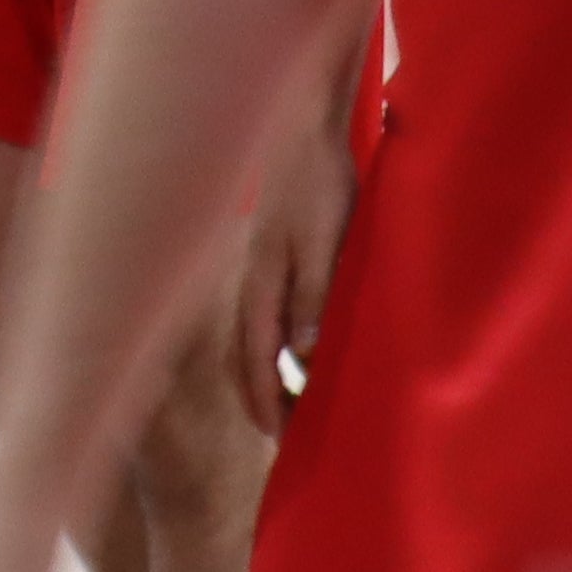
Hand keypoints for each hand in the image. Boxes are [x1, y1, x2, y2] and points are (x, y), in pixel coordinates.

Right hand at [232, 97, 357, 431]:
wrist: (306, 131)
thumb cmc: (319, 185)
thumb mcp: (325, 243)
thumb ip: (314, 297)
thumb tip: (304, 356)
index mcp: (262, 286)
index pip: (257, 360)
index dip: (267, 402)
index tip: (280, 440)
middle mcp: (253, 283)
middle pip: (246, 355)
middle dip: (261, 398)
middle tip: (283, 438)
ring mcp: (260, 269)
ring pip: (252, 337)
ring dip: (266, 374)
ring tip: (288, 404)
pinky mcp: (272, 256)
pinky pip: (264, 316)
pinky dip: (271, 345)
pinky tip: (293, 349)